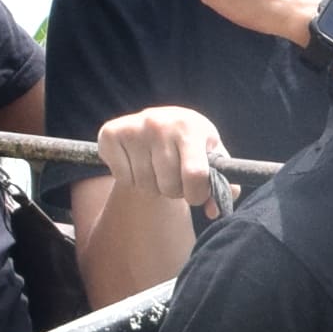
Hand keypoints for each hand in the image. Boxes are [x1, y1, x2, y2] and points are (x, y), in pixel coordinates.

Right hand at [95, 103, 233, 217]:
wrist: (161, 120)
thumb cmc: (191, 144)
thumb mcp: (212, 157)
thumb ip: (221, 183)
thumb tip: (213, 211)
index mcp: (190, 128)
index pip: (195, 175)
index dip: (197, 195)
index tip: (195, 194)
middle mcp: (160, 124)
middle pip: (168, 185)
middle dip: (174, 191)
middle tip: (174, 178)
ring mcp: (134, 127)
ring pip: (144, 185)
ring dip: (152, 187)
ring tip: (156, 170)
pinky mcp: (111, 133)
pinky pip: (123, 178)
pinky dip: (131, 179)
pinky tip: (137, 163)